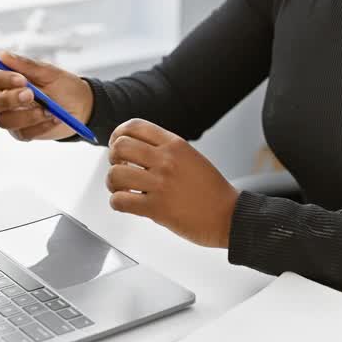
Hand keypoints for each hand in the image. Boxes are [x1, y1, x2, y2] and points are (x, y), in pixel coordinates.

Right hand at [0, 51, 92, 141]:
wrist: (81, 106)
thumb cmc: (63, 85)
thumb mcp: (49, 72)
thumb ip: (27, 65)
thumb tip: (3, 55)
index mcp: (7, 78)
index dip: (0, 79)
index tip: (22, 80)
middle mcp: (4, 97)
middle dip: (6, 99)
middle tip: (30, 95)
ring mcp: (11, 116)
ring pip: (3, 120)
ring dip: (27, 115)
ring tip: (48, 110)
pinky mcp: (22, 132)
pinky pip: (22, 133)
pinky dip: (40, 126)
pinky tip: (54, 118)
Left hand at [105, 119, 239, 247]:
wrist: (228, 215)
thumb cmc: (211, 190)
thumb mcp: (190, 157)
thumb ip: (165, 150)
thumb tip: (134, 150)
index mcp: (175, 144)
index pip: (134, 126)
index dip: (118, 134)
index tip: (117, 144)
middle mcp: (166, 160)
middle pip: (120, 147)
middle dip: (113, 159)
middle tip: (120, 168)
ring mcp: (160, 184)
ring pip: (115, 174)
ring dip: (113, 183)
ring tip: (122, 189)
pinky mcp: (156, 208)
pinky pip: (120, 201)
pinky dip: (117, 203)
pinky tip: (126, 203)